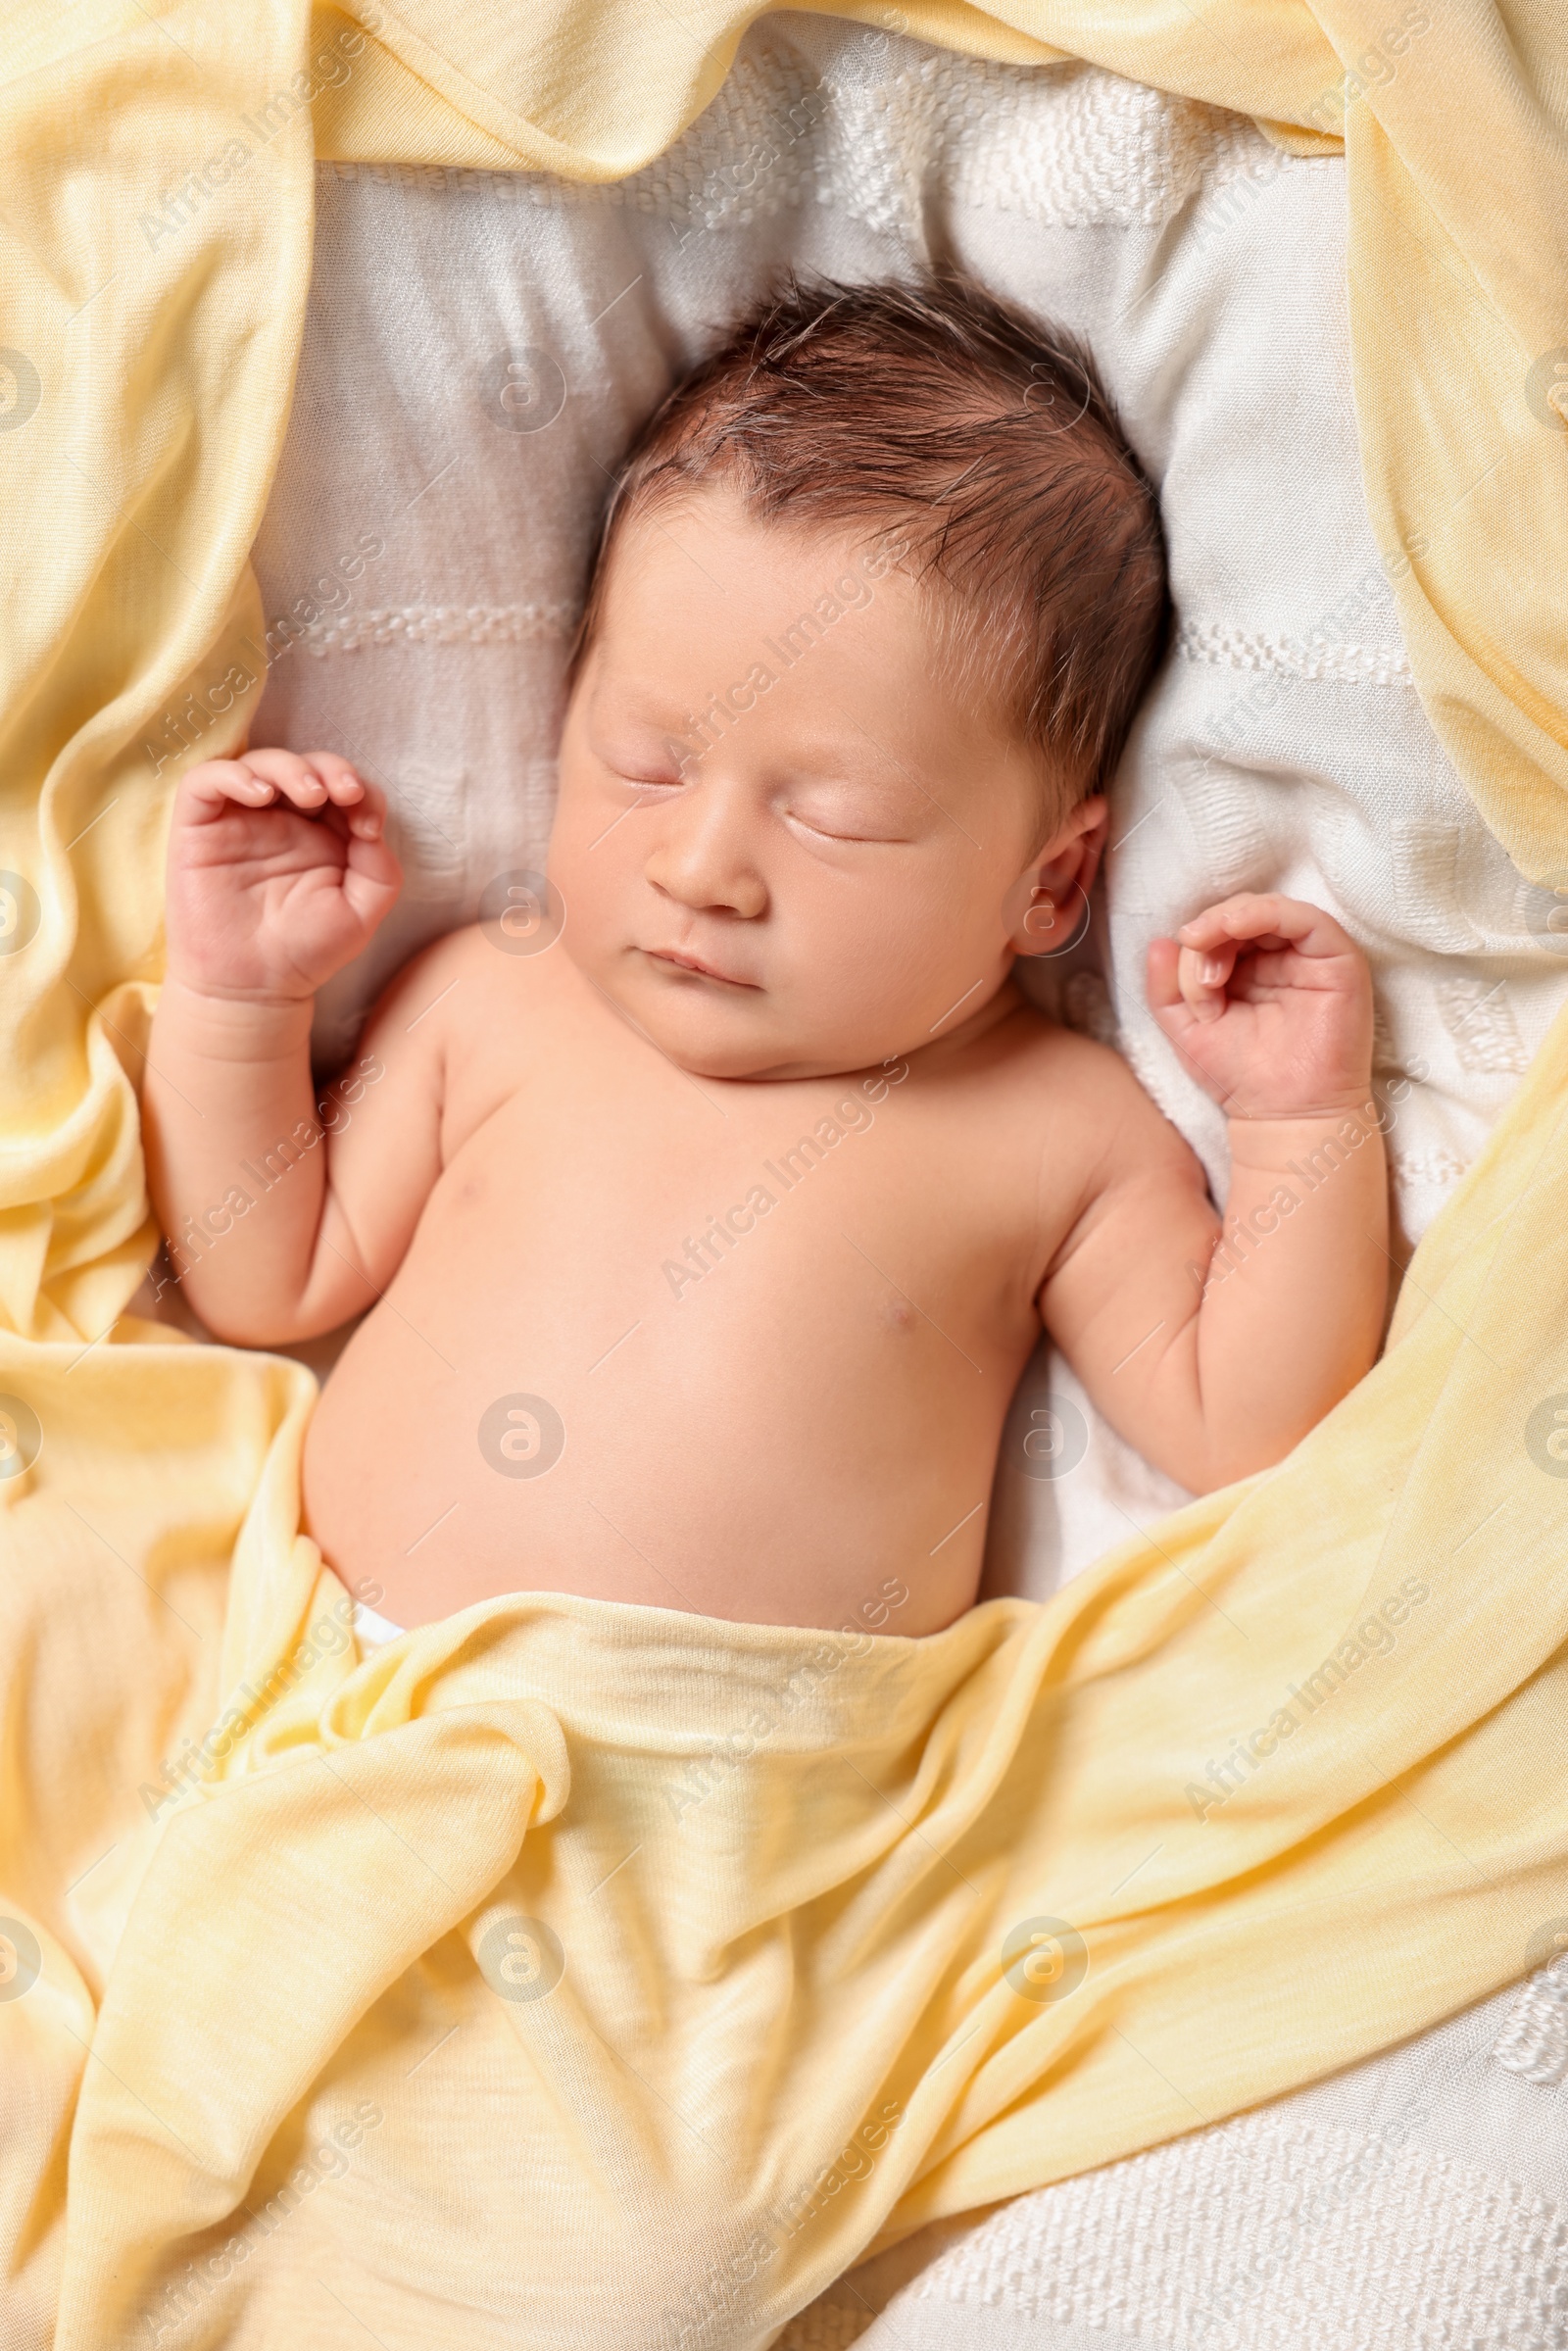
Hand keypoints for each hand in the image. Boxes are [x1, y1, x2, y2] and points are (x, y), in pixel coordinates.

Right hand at [164, 749, 401, 1003]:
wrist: (251, 989)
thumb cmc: (305, 951)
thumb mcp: (360, 913)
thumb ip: (379, 869)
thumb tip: (370, 822)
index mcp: (324, 834)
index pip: (344, 790)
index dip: (362, 792)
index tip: (368, 825)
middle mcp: (282, 820)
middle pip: (306, 767)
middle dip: (330, 768)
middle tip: (343, 791)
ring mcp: (240, 820)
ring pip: (259, 764)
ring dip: (288, 767)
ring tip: (309, 793)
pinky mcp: (200, 827)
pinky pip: (206, 781)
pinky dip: (233, 776)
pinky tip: (259, 795)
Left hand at [1146, 893, 1373, 1119]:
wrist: (1285, 1117)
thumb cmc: (1240, 1076)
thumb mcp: (1185, 1028)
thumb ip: (1166, 987)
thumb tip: (1159, 941)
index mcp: (1247, 970)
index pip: (1218, 932)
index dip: (1195, 946)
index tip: (1187, 990)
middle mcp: (1281, 958)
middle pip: (1240, 915)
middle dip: (1209, 935)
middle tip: (1200, 977)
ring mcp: (1311, 958)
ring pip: (1268, 910)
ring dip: (1228, 921)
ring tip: (1205, 946)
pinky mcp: (1340, 960)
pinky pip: (1306, 918)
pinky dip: (1267, 913)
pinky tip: (1233, 925)